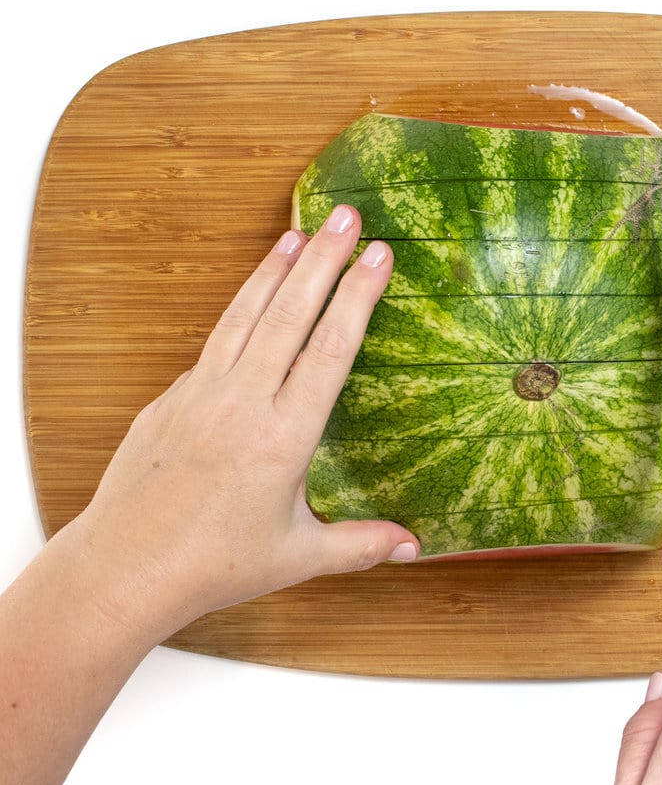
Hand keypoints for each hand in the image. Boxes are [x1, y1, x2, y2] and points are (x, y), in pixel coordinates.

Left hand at [73, 205, 419, 640]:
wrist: (123, 568)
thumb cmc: (212, 565)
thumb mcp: (297, 556)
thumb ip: (360, 545)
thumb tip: (414, 547)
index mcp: (282, 436)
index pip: (328, 350)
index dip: (357, 298)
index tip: (378, 256)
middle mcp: (241, 402)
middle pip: (288, 314)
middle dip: (323, 259)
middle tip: (347, 216)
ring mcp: (201, 393)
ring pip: (244, 315)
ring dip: (274, 269)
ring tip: (299, 230)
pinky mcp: (171, 397)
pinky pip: (214, 342)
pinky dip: (239, 307)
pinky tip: (254, 295)